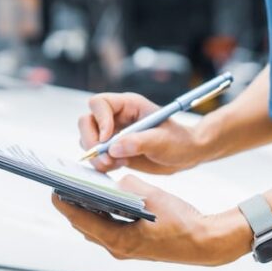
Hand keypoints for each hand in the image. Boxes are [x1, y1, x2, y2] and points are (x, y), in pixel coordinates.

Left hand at [51, 175, 251, 265]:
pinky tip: (105, 200)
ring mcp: (126, 250)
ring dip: (88, 211)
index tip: (53, 190)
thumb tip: (115, 182)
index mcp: (119, 240)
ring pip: (97, 229)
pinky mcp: (134, 247)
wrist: (205, 242)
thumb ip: (129, 186)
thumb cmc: (182, 222)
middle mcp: (118, 249)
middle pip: (85, 226)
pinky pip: (110, 230)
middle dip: (74, 207)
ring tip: (80, 191)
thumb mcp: (153, 196)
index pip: (81, 220)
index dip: (65, 204)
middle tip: (64, 187)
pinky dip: (103, 216)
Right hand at [79, 93, 207, 173]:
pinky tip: (120, 166)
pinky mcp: (112, 150)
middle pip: (86, 122)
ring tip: (119, 164)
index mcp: (128, 105)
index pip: (99, 103)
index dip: (99, 120)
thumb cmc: (179, 141)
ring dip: (97, 156)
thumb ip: (140, 142)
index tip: (107, 140)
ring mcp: (112, 133)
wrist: (185, 155)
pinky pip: (95, 156)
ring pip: (87, 140)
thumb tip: (114, 148)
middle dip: (91, 142)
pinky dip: (102, 164)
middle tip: (107, 159)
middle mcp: (116, 117)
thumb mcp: (164, 141)